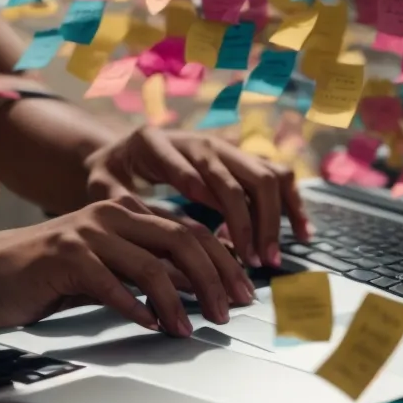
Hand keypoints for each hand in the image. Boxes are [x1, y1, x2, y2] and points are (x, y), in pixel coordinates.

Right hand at [0, 201, 254, 337]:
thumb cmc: (33, 276)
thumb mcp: (94, 269)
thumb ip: (136, 272)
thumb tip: (189, 295)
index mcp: (119, 212)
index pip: (187, 229)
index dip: (222, 259)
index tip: (243, 291)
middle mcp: (106, 214)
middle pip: (180, 239)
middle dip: (215, 277)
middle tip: (231, 311)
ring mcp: (83, 232)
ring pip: (151, 263)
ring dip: (180, 300)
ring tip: (192, 329)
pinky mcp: (62, 257)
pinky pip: (110, 283)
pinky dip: (135, 306)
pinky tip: (150, 325)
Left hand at [82, 127, 310, 268]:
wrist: (123, 150)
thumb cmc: (111, 172)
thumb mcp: (101, 185)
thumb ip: (115, 200)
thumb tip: (142, 222)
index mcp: (156, 142)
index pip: (188, 170)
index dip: (207, 202)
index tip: (221, 238)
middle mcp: (196, 140)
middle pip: (235, 176)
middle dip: (250, 221)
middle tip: (254, 262)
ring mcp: (222, 147)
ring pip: (264, 175)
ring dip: (274, 217)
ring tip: (270, 256)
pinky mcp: (238, 160)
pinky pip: (276, 177)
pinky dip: (292, 204)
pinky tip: (302, 234)